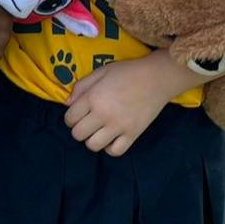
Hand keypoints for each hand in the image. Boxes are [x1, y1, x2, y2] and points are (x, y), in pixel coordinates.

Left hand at [64, 51, 188, 156]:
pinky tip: (111, 137)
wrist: (156, 78)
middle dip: (78, 129)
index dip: (70, 117)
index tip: (77, 113)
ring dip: (92, 139)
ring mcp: (118, 127)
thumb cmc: (127, 72)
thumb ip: (81, 86)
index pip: (70, 118)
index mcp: (93, 98)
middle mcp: (103, 115)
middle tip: (86, 122)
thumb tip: (67, 104)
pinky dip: (110, 147)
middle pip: (78, 134)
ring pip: (93, 146)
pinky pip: (114, 151)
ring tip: (98, 130)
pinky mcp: (132, 135)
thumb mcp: (100, 71)